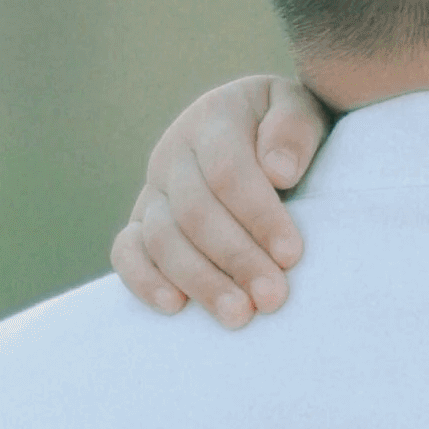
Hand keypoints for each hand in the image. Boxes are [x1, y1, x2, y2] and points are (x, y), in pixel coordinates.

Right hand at [113, 74, 331, 325]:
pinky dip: (143, 280)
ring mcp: (154, 189)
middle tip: (273, 298)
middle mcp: (174, 153)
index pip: (229, 171)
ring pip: (161, 237)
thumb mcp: (302, 111)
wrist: (263, 135)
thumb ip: (294, 129)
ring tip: (238, 316)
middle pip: (195, 211)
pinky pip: (126, 251)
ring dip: (200, 280)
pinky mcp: (141, 223)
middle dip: (236, 258)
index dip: (259, 215)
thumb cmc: (289, 133)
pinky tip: (175, 307)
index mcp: (214, 119)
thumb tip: (278, 170)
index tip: (292, 255)